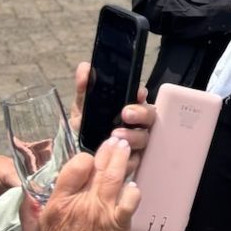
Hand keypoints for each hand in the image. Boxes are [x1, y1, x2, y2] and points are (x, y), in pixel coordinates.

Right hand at [19, 139, 140, 230]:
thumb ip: (28, 211)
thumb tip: (27, 194)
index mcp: (60, 202)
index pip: (74, 167)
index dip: (83, 159)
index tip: (88, 160)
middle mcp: (82, 203)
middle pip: (98, 167)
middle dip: (109, 150)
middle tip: (116, 141)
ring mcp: (103, 212)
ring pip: (115, 177)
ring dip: (123, 160)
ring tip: (126, 148)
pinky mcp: (119, 224)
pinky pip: (131, 200)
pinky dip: (134, 190)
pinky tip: (134, 185)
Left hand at [73, 61, 152, 178]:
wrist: (80, 155)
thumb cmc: (88, 126)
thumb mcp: (83, 107)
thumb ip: (84, 88)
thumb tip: (85, 68)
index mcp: (129, 108)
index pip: (142, 98)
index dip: (142, 95)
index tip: (137, 93)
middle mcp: (138, 124)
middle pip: (150, 116)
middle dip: (140, 113)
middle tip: (126, 113)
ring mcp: (138, 143)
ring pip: (145, 138)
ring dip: (133, 135)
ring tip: (116, 135)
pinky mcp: (134, 162)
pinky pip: (137, 160)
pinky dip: (129, 159)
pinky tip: (120, 157)